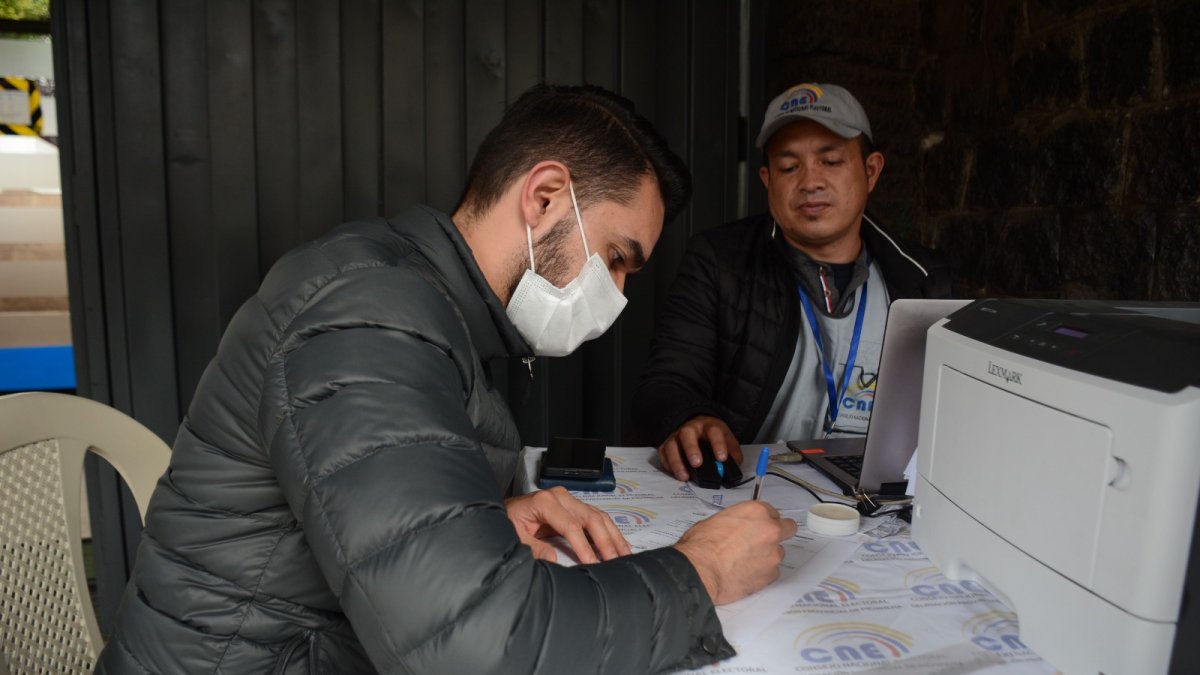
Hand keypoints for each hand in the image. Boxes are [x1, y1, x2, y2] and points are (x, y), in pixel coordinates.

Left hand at [505, 487, 631, 563]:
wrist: (503, 512)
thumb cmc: (506, 524)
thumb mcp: (513, 537)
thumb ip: (532, 548)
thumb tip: (553, 559)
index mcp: (544, 502)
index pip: (571, 525)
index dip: (584, 546)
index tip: (593, 564)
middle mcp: (560, 497)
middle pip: (590, 518)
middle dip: (606, 541)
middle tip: (617, 562)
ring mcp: (568, 500)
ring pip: (598, 517)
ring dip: (613, 536)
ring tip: (625, 555)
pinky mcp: (572, 507)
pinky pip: (595, 519)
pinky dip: (608, 532)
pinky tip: (618, 546)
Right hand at [657, 415, 742, 480]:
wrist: (696, 427)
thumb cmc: (713, 437)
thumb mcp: (727, 440)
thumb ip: (733, 453)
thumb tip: (734, 467)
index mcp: (709, 426)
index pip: (714, 431)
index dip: (718, 444)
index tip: (722, 458)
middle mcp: (690, 429)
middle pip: (687, 434)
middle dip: (692, 449)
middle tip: (697, 464)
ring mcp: (676, 436)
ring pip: (672, 445)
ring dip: (677, 461)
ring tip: (685, 476)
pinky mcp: (666, 445)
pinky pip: (663, 454)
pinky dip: (668, 465)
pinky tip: (676, 474)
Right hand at [673, 501, 797, 604]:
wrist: (701, 570)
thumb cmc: (702, 545)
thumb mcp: (716, 520)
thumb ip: (737, 521)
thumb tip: (737, 527)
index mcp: (757, 511)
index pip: (772, 511)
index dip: (763, 520)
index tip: (757, 526)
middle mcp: (770, 530)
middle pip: (788, 528)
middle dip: (778, 533)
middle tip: (763, 541)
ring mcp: (773, 553)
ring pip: (778, 552)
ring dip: (767, 556)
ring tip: (746, 562)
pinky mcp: (771, 575)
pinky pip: (771, 572)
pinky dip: (762, 573)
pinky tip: (745, 573)